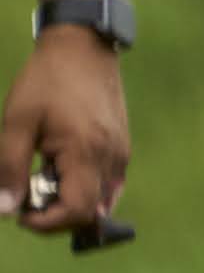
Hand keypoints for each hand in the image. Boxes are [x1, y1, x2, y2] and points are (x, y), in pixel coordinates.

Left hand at [5, 23, 125, 234]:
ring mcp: (121, 154)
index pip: (77, 212)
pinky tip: (60, 168)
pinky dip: (83, 189)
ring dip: (70, 203)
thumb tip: (4, 210)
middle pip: (91, 214)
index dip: (47, 224)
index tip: (20, 213)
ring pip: (101, 202)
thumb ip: (9, 168)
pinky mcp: (122, 148)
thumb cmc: (46, 81)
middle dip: (56, 216)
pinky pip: (107, 186)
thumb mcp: (17, 123)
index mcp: (86, 153)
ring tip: (42, 177)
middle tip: (26, 195)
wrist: (83, 47)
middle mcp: (111, 159)